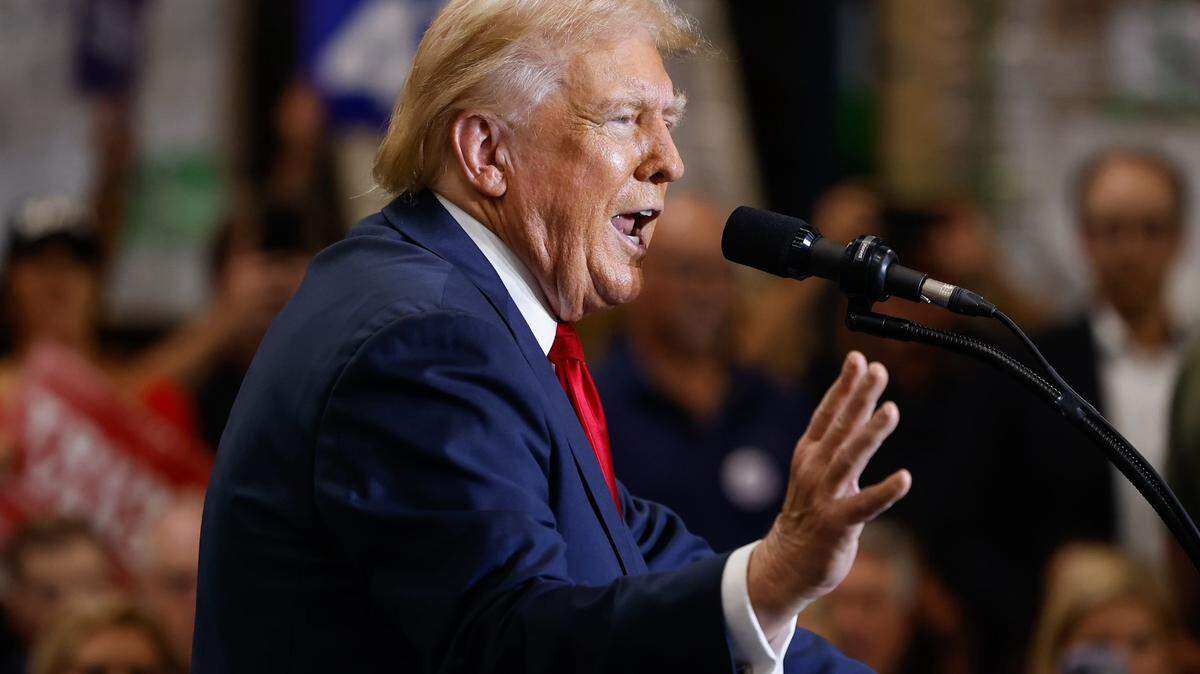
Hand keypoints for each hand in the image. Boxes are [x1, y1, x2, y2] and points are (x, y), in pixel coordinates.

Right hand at [747, 351, 910, 638]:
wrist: (787, 562)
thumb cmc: (810, 514)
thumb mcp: (820, 472)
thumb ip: (841, 443)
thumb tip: (863, 408)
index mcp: (809, 454)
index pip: (826, 413)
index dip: (843, 385)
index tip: (858, 358)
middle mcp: (814, 469)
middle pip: (839, 427)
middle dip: (858, 396)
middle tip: (878, 370)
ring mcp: (824, 495)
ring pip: (849, 458)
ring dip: (870, 434)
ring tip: (891, 410)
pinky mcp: (837, 523)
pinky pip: (865, 505)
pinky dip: (884, 491)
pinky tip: (905, 479)